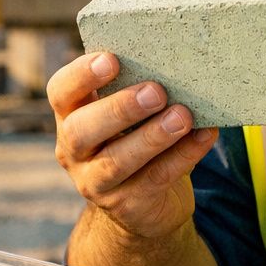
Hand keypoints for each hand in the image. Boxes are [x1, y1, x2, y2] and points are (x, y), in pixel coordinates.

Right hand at [47, 52, 217, 240]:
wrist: (146, 205)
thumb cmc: (138, 139)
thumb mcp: (131, 115)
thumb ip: (140, 90)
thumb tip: (179, 62)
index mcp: (71, 117)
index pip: (61, 92)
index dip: (81, 75)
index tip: (112, 59)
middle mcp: (74, 152)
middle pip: (81, 130)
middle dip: (119, 109)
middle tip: (156, 92)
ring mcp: (96, 183)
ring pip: (117, 161)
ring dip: (152, 137)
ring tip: (182, 117)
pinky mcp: (127, 206)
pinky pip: (155, 179)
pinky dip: (183, 156)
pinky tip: (204, 135)